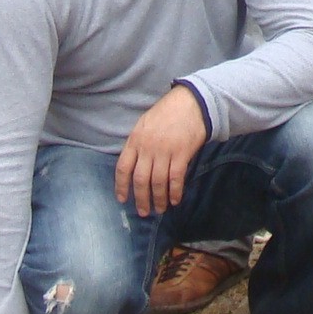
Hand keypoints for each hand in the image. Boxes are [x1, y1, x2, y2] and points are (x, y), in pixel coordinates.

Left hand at [114, 85, 208, 216]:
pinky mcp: (182, 153)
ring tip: (160, 209)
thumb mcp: (144, 124)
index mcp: (135, 139)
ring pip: (158, 182)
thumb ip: (138, 144)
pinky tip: (175, 200)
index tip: (122, 199)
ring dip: (159, 199)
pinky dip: (174, 192)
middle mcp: (148, 147)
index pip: (123, 168)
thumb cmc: (167, 113)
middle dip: (141, 199)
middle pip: (140, 180)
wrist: (191, 102)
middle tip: (144, 212)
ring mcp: (165, 150)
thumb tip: (134, 166)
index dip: (121, 186)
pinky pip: (176, 178)